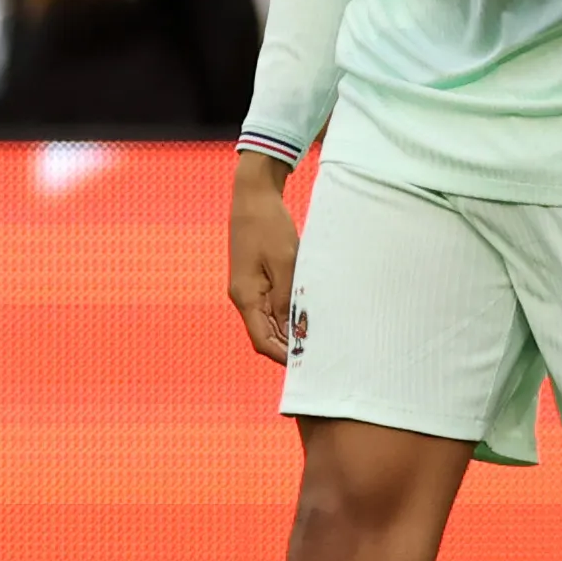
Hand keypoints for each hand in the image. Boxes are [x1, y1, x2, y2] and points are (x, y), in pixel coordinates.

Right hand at [228, 149, 298, 362]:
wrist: (254, 196)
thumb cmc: (269, 226)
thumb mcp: (285, 262)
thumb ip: (287, 297)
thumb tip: (294, 328)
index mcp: (245, 296)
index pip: (261, 340)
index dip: (283, 356)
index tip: (307, 364)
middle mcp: (243, 296)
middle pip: (264, 334)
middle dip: (288, 347)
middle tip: (318, 356)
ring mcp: (249, 288)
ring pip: (268, 322)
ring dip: (289, 332)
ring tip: (316, 338)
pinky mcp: (256, 279)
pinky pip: (271, 306)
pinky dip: (287, 315)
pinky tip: (306, 316)